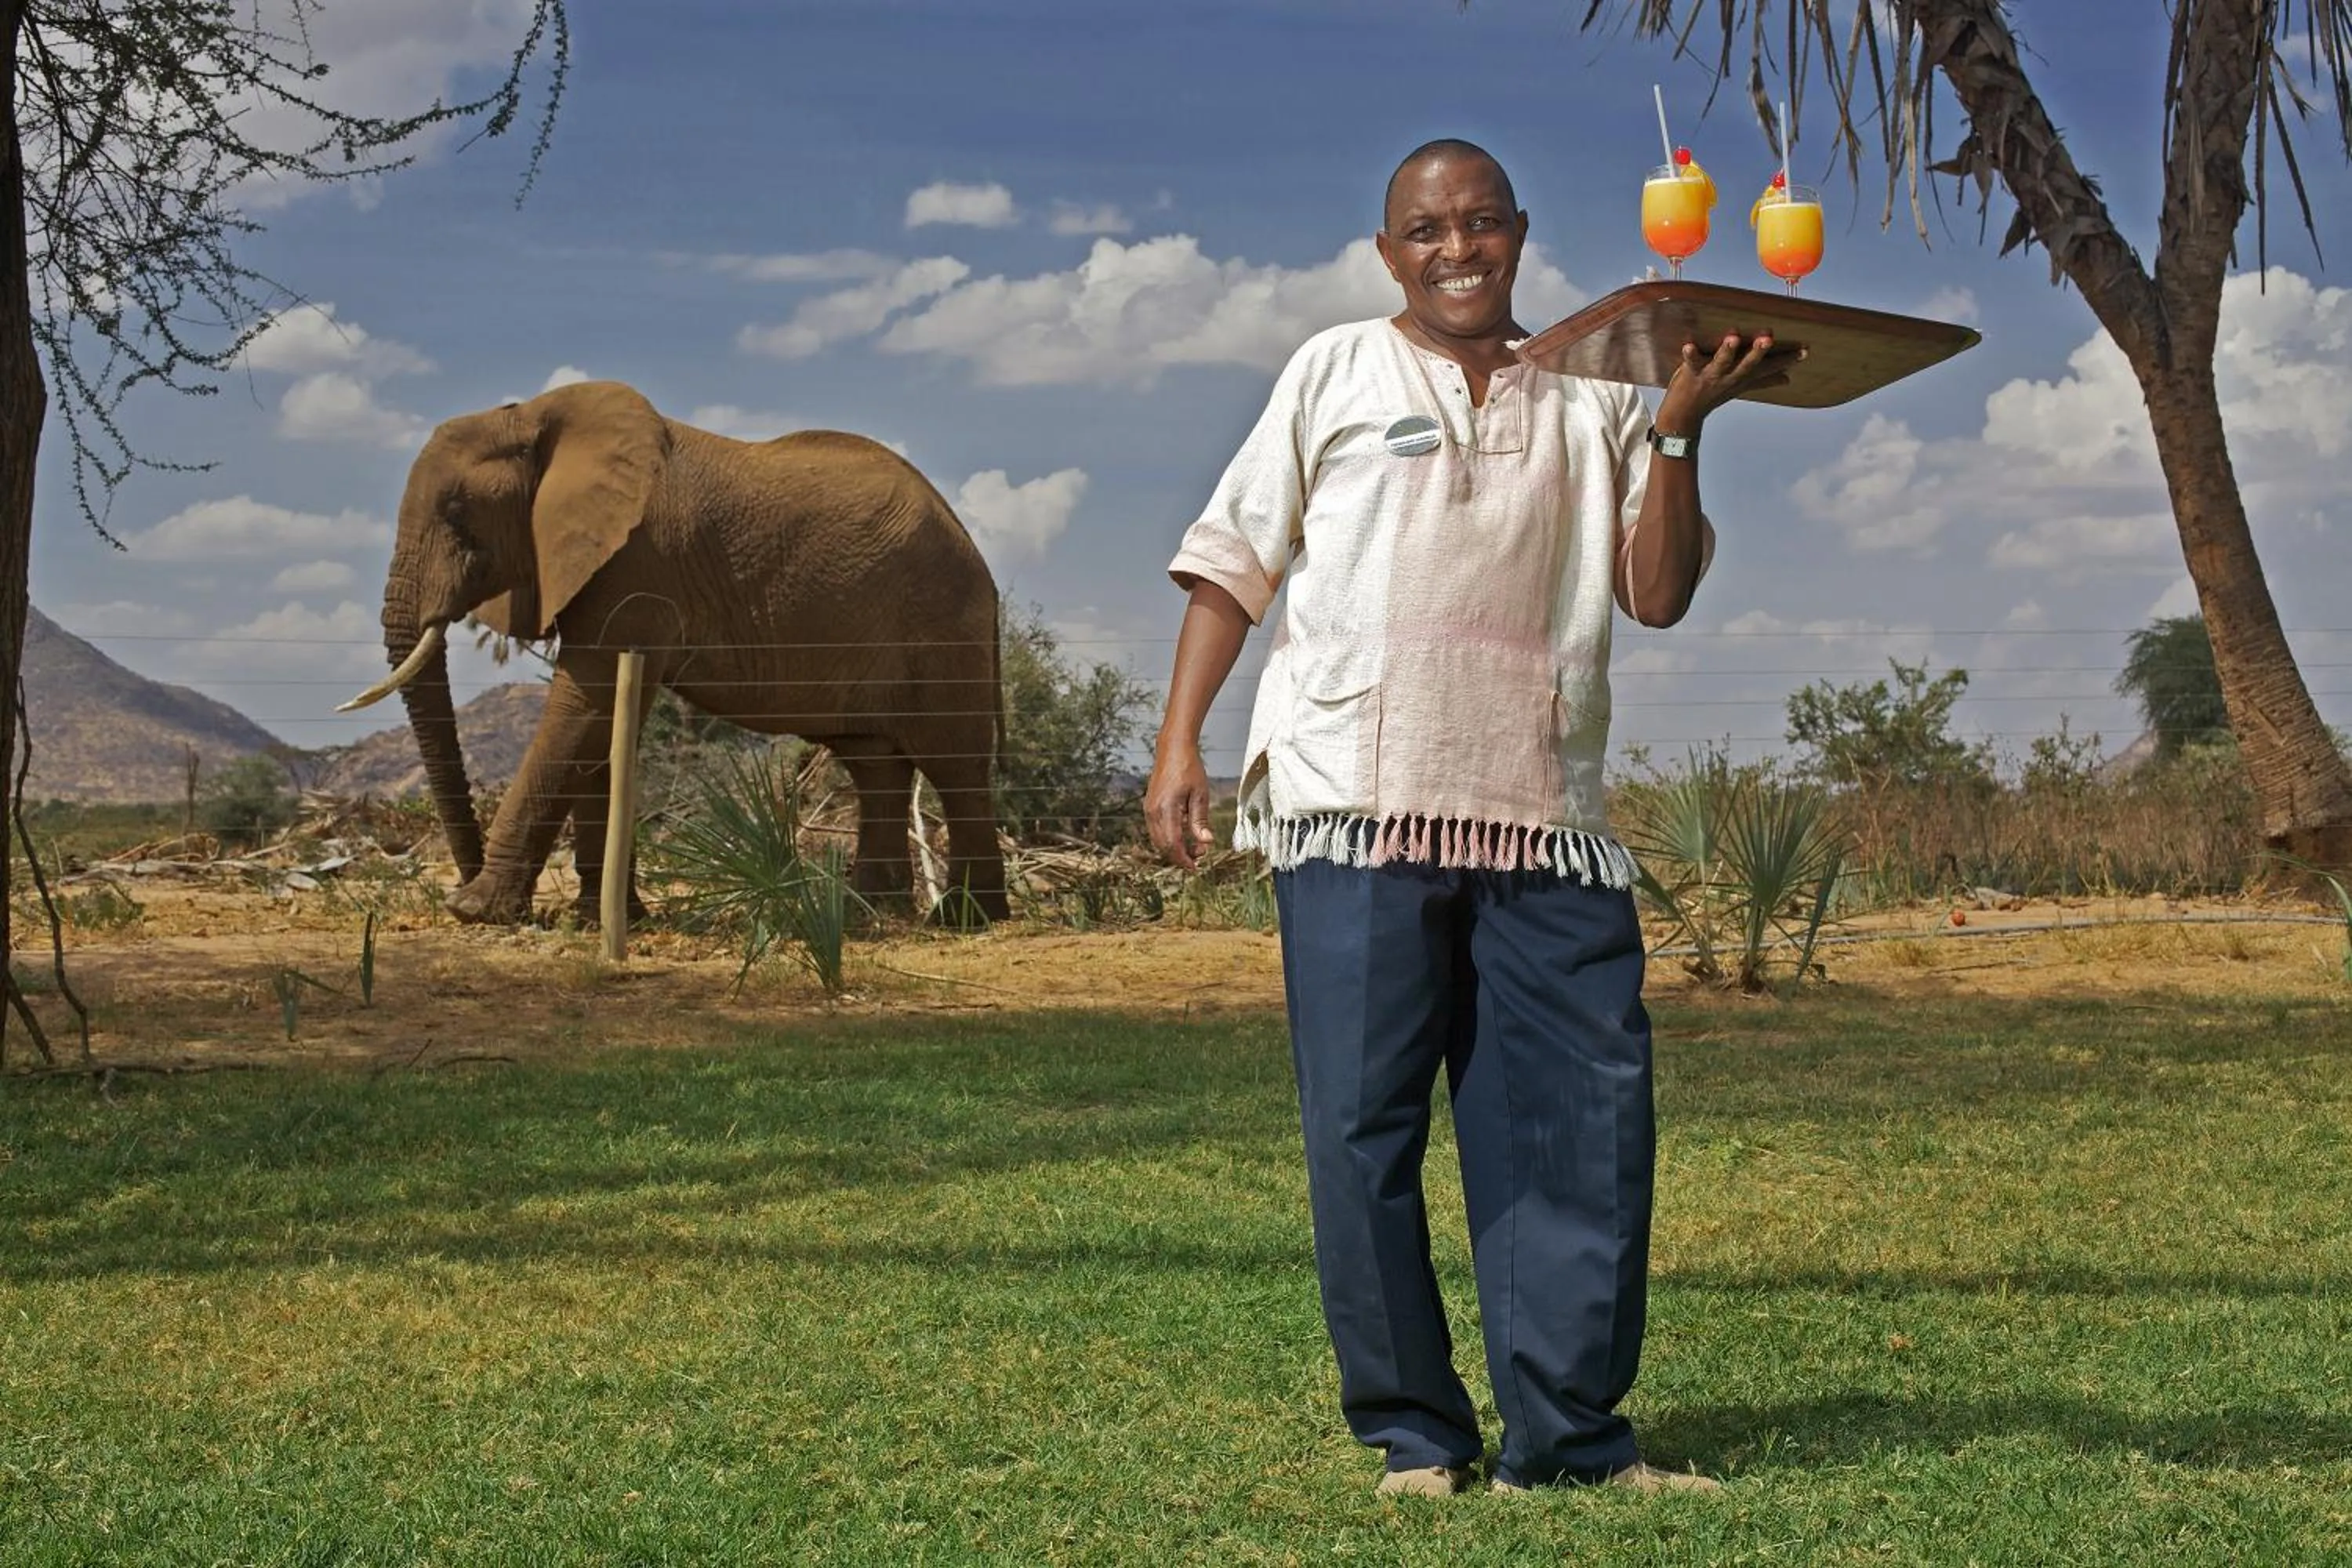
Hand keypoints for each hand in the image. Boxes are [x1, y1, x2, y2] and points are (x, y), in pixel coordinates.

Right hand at [1144, 740, 1217, 870]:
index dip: (1184, 859)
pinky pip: (1156, 830)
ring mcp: (1148, 809)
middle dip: (1180, 856)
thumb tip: (1205, 842)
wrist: (1173, 750)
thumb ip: (1200, 821)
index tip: (1196, 867)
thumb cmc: (1189, 769)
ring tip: (1193, 845)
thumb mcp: (1200, 795)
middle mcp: (1153, 812)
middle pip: (1163, 846)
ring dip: (1174, 848)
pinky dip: (1168, 838)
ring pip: (1158, 840)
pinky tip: (1183, 833)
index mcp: (1166, 809)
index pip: (1173, 844)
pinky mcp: (1149, 806)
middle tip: (1200, 855)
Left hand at [1654, 332, 1801, 431]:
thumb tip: (1787, 379)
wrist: (1683, 418)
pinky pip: (1692, 362)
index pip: (1768, 368)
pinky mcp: (1691, 373)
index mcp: (1743, 377)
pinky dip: (1690, 354)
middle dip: (1759, 352)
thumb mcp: (1741, 386)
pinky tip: (1688, 345)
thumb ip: (1764, 380)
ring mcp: (1711, 376)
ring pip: (1722, 362)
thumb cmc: (1712, 395)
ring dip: (1727, 350)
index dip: (1786, 360)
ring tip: (1733, 336)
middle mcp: (1730, 377)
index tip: (1805, 350)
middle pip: (1747, 364)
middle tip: (1769, 337)